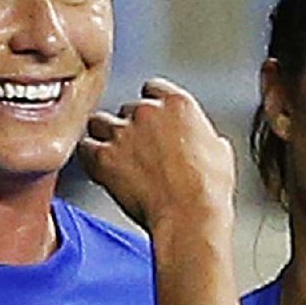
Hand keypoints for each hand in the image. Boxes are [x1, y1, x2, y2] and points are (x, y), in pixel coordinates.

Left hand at [78, 77, 233, 232]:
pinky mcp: (103, 157)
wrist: (191, 215)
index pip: (153, 89)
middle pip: (127, 109)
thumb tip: (203, 141)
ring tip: (118, 159)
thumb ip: (203, 135)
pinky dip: (90, 157)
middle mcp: (147, 111)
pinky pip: (85, 148)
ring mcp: (122, 133)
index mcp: (178, 104)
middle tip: (140, 150)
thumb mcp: (220, 152)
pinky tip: (101, 170)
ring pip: (100, 123)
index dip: (152, 107)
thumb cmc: (209, 190)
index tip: (154, 123)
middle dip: (131, 127)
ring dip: (106, 138)